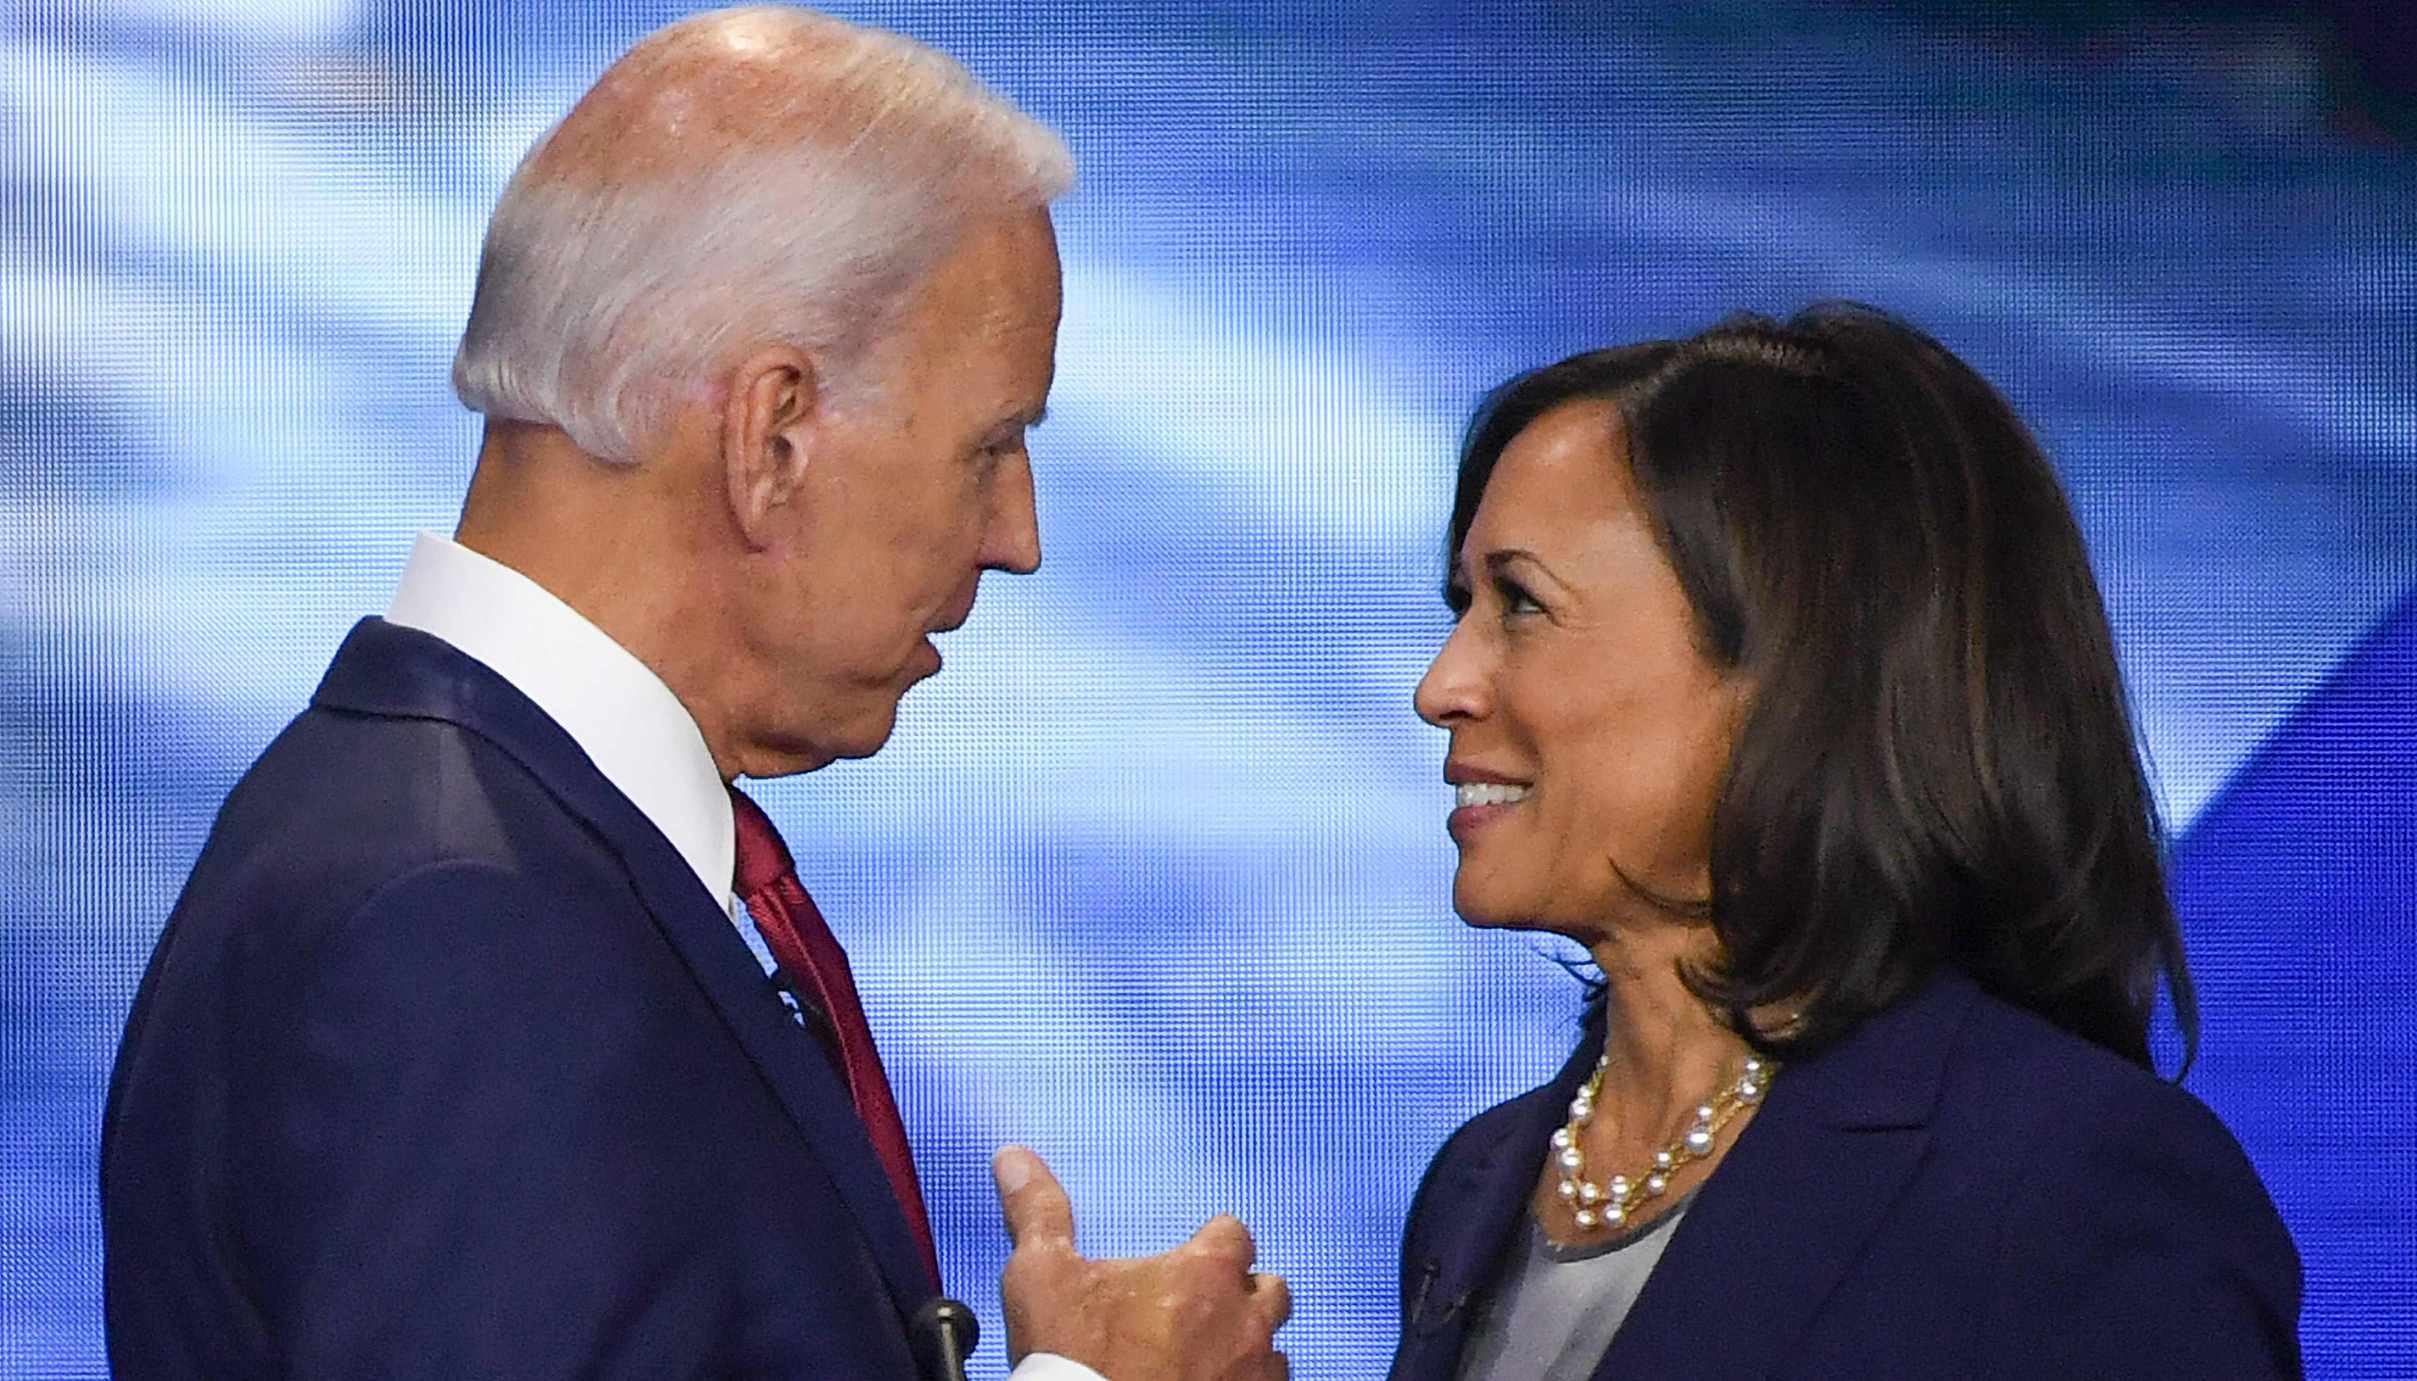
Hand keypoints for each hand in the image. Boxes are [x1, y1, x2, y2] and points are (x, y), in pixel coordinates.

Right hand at [993, 1146, 1290, 1380]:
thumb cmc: (1073, 1358)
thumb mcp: (1042, 1276)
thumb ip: (1037, 1211)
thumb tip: (1013, 1157)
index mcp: (1204, 1273)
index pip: (1235, 1234)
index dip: (1214, 1243)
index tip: (1192, 1259)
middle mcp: (1244, 1320)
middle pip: (1270, 1290)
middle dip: (1244, 1295)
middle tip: (1203, 1312)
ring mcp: (1255, 1372)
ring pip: (1272, 1348)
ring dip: (1247, 1348)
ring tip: (1207, 1358)